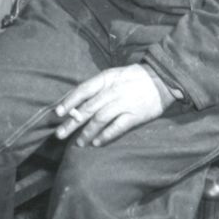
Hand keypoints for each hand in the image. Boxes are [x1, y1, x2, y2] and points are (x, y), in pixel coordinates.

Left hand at [53, 64, 169, 147]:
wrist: (160, 79)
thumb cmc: (132, 78)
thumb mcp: (112, 75)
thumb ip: (97, 88)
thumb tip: (77, 103)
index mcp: (105, 79)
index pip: (82, 90)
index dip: (69, 102)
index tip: (58, 113)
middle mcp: (112, 91)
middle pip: (88, 108)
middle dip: (72, 122)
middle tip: (59, 134)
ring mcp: (123, 104)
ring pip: (100, 120)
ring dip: (87, 132)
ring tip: (78, 143)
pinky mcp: (135, 116)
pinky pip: (117, 127)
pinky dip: (105, 136)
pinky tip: (96, 143)